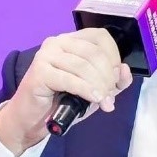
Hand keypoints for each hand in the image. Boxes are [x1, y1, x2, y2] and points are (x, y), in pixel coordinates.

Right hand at [0, 28, 133, 155]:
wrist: (32, 119)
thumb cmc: (62, 101)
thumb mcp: (95, 90)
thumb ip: (113, 81)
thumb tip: (124, 70)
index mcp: (72, 40)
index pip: (100, 36)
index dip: (114, 56)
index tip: (116, 78)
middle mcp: (58, 41)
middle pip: (94, 52)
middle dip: (108, 76)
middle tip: (110, 96)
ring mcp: (46, 55)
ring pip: (84, 66)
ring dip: (100, 86)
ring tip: (104, 102)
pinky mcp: (39, 71)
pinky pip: (71, 79)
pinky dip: (87, 90)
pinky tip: (95, 99)